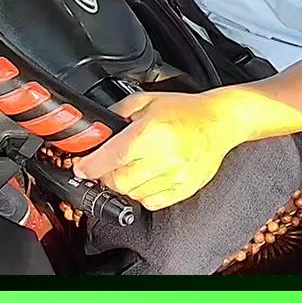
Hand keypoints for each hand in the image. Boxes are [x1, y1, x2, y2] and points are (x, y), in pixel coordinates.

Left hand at [71, 90, 251, 210]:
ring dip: (123, 185)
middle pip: (118, 182)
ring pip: (133, 194)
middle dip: (104, 176)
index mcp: (151, 133)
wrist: (220, 122)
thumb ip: (118, 113)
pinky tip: (146, 178)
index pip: (110, 159)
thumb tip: (96, 129)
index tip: (81, 168)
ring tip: (130, 168)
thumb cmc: (185, 110)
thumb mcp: (146, 100)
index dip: (89, 167)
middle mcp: (164, 157)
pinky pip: (152, 202)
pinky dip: (142, 194)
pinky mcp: (184, 189)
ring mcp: (176, 176)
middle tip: (105, 166)